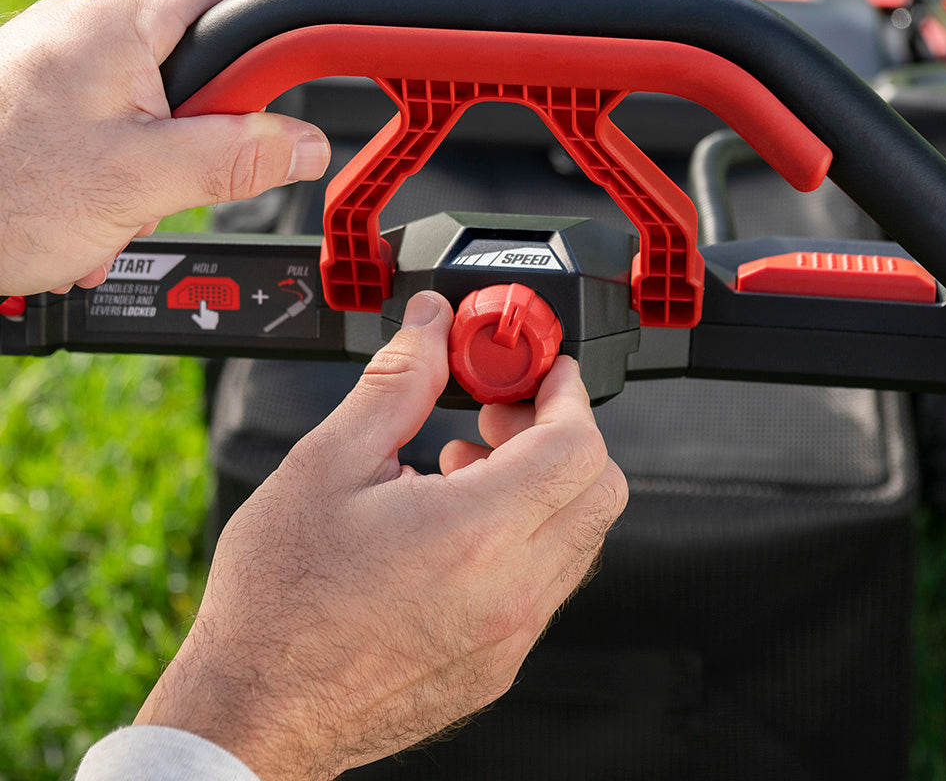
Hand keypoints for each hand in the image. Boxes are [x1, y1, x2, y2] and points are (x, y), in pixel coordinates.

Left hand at [0, 0, 330, 295]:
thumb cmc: (3, 194)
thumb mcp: (142, 181)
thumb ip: (235, 158)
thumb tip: (306, 146)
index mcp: (111, 27)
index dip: (266, 34)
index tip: (286, 82)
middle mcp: (80, 33)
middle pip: (190, 58)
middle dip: (206, 126)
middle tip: (190, 173)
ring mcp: (56, 68)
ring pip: (151, 103)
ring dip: (159, 163)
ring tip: (126, 208)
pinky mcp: (39, 104)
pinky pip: (108, 126)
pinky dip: (118, 172)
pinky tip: (97, 213)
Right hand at [134, 291, 627, 778]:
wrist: (254, 712)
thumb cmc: (279, 603)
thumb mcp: (328, 464)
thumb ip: (397, 382)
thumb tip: (432, 325)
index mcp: (475, 535)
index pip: (578, 447)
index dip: (568, 394)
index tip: (545, 372)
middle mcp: (510, 593)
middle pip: (599, 491)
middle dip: (564, 434)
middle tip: (501, 416)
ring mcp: (510, 637)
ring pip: (580, 537)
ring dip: (545, 484)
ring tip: (467, 467)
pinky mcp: (498, 665)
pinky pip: (550, 583)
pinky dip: (529, 535)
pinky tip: (461, 525)